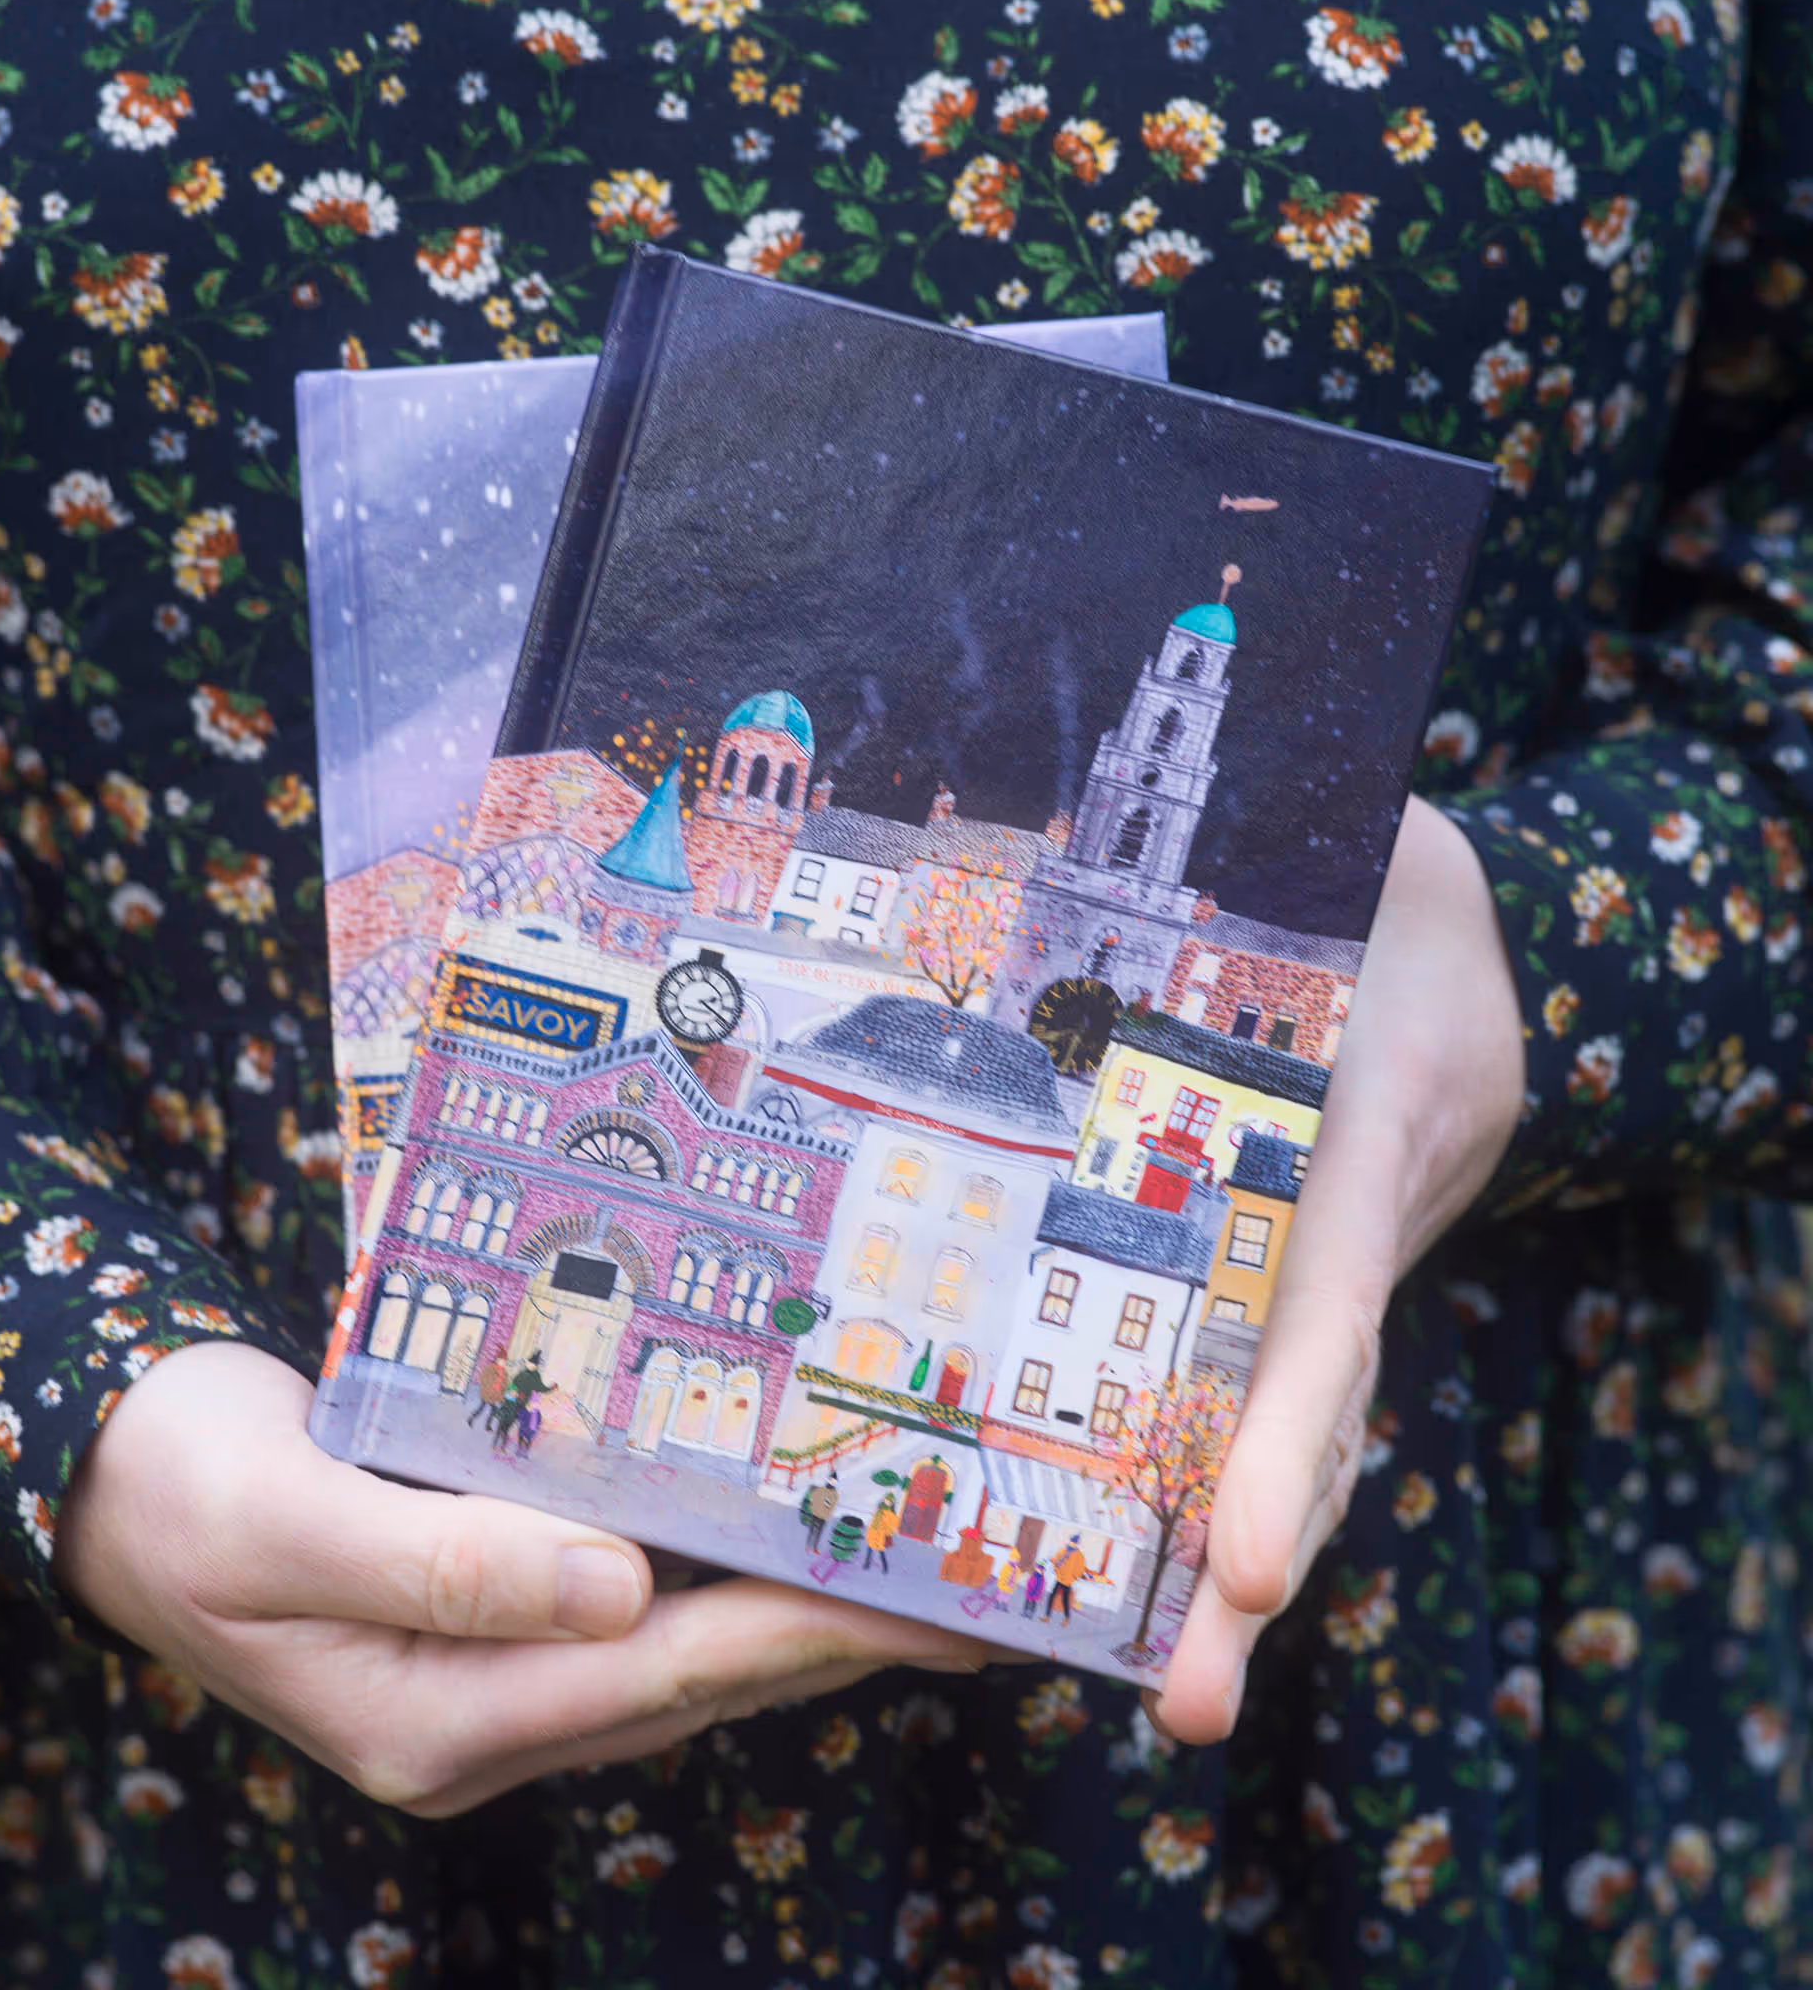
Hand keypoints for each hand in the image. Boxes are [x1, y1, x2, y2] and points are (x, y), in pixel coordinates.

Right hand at [56, 1341, 993, 1815]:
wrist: (118, 1471)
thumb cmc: (185, 1491)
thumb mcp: (284, 1524)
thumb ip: (441, 1564)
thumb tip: (615, 1594)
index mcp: (435, 1720)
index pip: (657, 1677)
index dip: (799, 1636)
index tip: (922, 1603)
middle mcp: (482, 1716)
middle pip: (694, 1677)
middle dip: (836, 1633)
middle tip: (974, 1584)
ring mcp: (490, 1674)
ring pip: (679, 1651)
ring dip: (796, 1607)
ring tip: (915, 1555)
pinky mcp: (493, 1618)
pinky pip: (636, 1607)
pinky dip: (720, 1569)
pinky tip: (783, 1521)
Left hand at [1152, 796, 1524, 1743]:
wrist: (1456, 919)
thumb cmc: (1369, 859)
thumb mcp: (1343, 838)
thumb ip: (1253, 865)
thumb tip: (1087, 833)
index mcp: (1374, 1117)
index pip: (1336, 1295)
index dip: (1295, 1429)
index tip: (1252, 1566)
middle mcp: (1361, 1216)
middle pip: (1318, 1406)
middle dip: (1257, 1564)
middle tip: (1186, 1709)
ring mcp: (1337, 1256)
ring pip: (1291, 1417)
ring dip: (1228, 1551)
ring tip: (1165, 1691)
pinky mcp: (1295, 1262)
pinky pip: (1260, 1373)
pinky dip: (1211, 1464)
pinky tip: (1131, 1546)